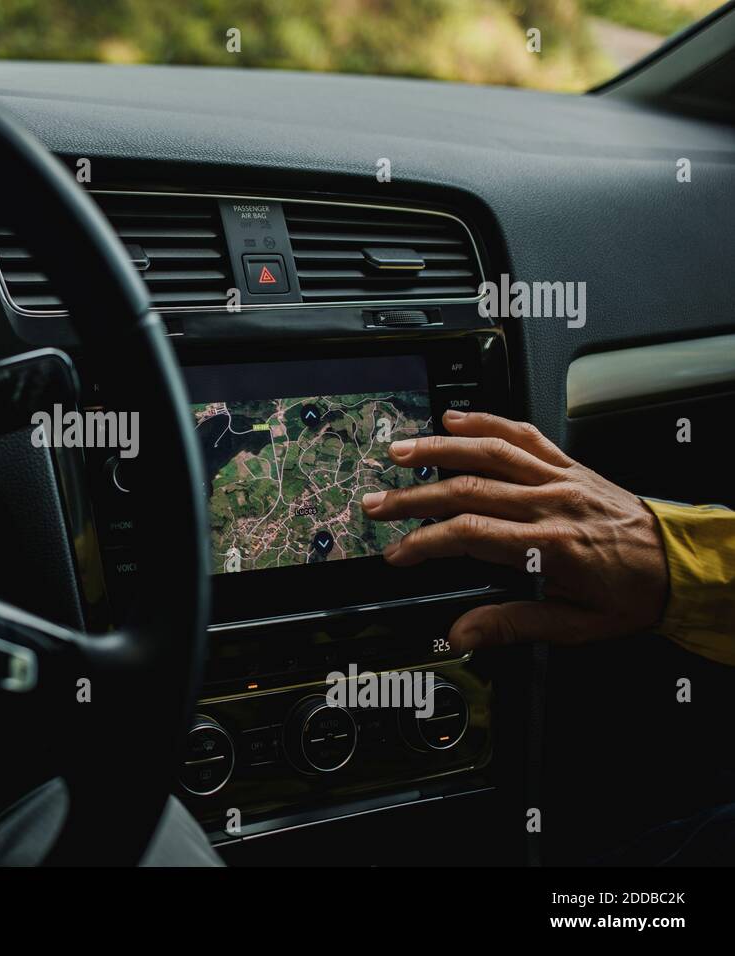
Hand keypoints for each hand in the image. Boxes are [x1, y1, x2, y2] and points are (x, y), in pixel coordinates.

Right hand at [361, 410, 668, 650]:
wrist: (680, 564)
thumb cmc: (632, 595)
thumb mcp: (575, 626)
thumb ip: (513, 626)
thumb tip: (462, 634)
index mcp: (549, 546)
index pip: (471, 535)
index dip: (425, 543)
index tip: (398, 554)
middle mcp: (551, 504)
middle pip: (467, 490)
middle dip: (413, 497)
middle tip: (376, 503)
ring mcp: (559, 478)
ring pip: (490, 453)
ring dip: (439, 449)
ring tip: (400, 452)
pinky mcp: (568, 465)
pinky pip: (523, 435)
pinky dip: (487, 422)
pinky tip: (456, 419)